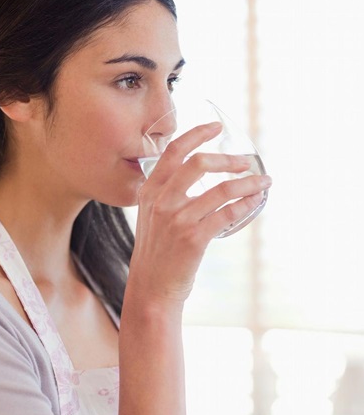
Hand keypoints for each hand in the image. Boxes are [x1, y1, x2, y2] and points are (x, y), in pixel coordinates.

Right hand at [128, 122, 271, 310]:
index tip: (216, 127)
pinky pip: (228, 213)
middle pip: (198, 163)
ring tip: (264, 182)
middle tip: (246, 161)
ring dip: (248, 183)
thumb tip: (199, 172)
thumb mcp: (151, 216)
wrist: (151, 288)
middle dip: (228, 158)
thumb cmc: (157, 252)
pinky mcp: (193, 238)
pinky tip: (255, 201)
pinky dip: (246, 203)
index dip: (196, 134)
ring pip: (221, 189)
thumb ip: (166, 193)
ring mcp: (177, 219)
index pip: (172, 151)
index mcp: (149, 191)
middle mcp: (161, 201)